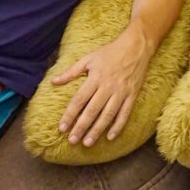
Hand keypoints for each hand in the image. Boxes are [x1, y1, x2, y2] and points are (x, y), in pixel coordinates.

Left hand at [51, 29, 152, 146]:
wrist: (136, 47)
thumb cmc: (109, 52)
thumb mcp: (88, 58)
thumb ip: (70, 72)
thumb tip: (53, 82)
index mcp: (95, 77)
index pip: (79, 100)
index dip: (70, 115)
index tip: (62, 128)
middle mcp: (108, 86)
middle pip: (92, 110)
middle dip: (81, 127)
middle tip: (72, 141)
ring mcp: (121, 92)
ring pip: (107, 115)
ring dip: (97, 130)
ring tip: (87, 142)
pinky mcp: (132, 95)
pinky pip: (125, 113)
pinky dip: (118, 126)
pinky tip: (110, 137)